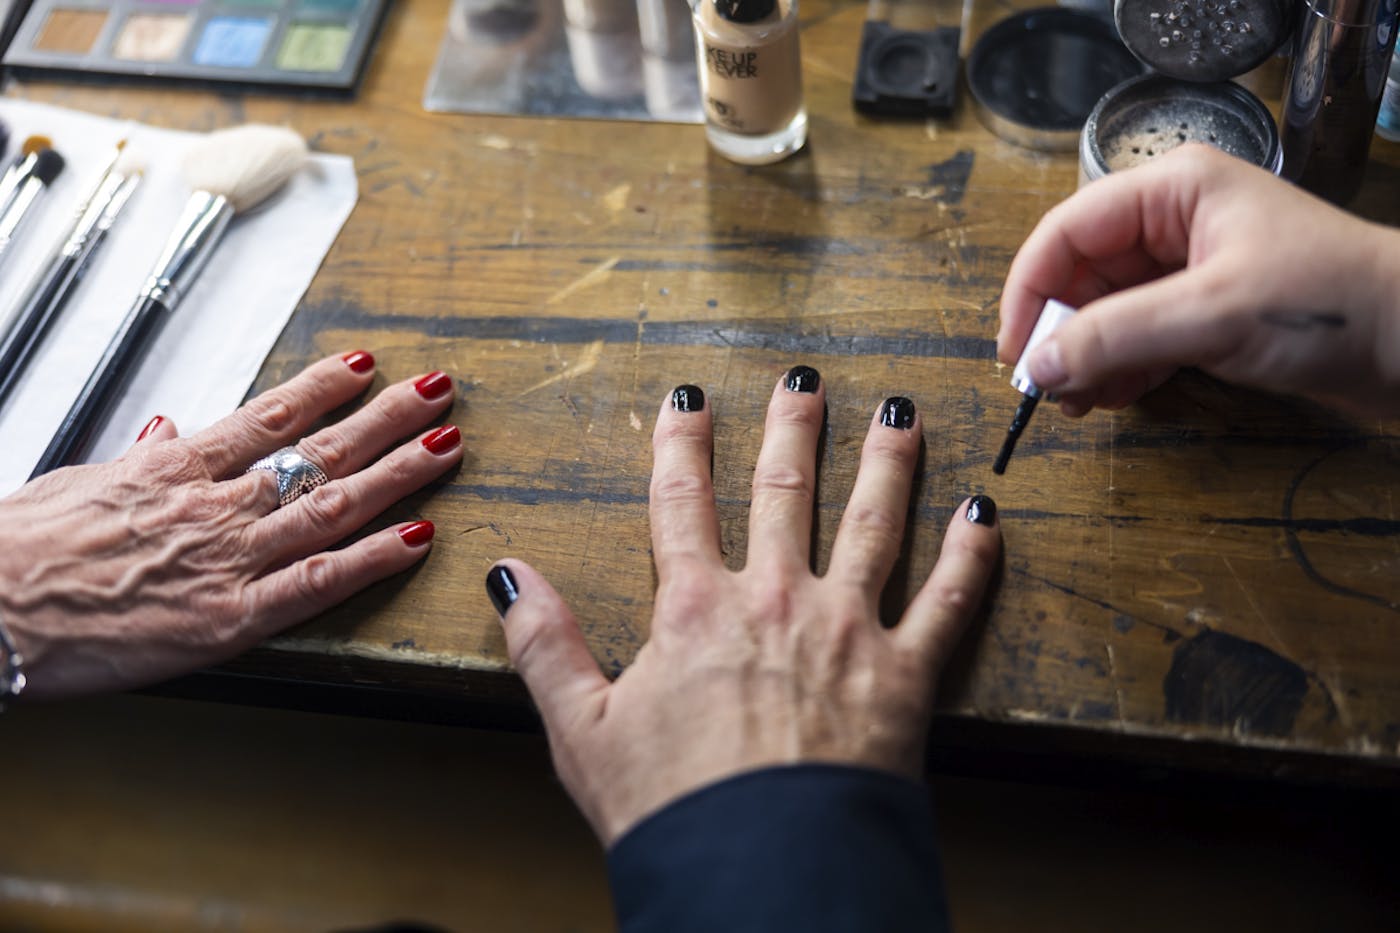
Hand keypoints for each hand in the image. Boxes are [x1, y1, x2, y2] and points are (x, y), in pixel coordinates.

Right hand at [0, 352, 462, 699]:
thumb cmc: (17, 550)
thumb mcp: (76, 483)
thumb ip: (137, 460)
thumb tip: (168, 430)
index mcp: (175, 470)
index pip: (269, 416)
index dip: (326, 387)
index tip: (367, 364)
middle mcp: (213, 505)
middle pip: (320, 452)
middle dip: (388, 418)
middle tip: (439, 390)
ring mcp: (227, 559)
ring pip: (331, 505)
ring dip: (399, 472)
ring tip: (448, 445)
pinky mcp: (228, 619)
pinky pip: (316, 583)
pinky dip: (371, 559)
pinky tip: (418, 538)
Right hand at [487, 369, 1001, 844]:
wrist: (761, 870)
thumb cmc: (670, 809)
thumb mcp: (581, 730)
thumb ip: (545, 643)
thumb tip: (506, 574)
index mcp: (696, 610)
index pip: (682, 504)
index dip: (683, 445)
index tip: (689, 398)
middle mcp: (775, 599)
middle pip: (785, 492)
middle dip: (793, 429)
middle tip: (803, 380)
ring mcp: (847, 630)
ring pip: (872, 523)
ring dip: (886, 463)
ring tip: (900, 415)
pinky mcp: (905, 675)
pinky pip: (949, 601)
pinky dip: (970, 555)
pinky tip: (984, 514)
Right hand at [998, 144, 1399, 416]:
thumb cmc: (1332, 304)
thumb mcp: (1212, 316)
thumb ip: (1116, 338)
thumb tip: (1037, 365)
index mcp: (1174, 190)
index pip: (1068, 232)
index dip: (1030, 291)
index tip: (1015, 352)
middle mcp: (1175, 221)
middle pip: (1082, 274)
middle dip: (1060, 332)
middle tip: (1046, 388)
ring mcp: (1191, 268)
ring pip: (1106, 310)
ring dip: (1085, 357)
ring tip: (1077, 403)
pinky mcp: (1208, 311)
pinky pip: (1137, 336)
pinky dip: (1118, 369)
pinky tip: (1110, 399)